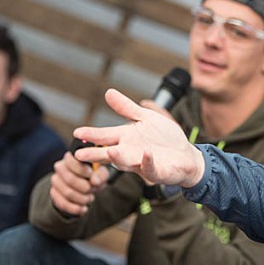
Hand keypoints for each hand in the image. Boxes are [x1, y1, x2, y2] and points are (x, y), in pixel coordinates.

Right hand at [49, 150, 108, 215]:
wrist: (84, 188)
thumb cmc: (93, 177)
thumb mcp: (100, 174)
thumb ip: (100, 175)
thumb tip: (94, 181)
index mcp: (71, 158)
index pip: (71, 161)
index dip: (82, 170)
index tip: (91, 175)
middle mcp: (60, 167)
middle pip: (70, 179)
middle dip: (85, 187)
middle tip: (92, 190)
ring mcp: (55, 181)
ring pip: (67, 193)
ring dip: (82, 198)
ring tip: (90, 198)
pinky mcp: (54, 194)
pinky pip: (62, 204)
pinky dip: (75, 208)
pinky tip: (84, 209)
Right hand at [73, 89, 205, 187]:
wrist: (186, 155)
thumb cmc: (164, 138)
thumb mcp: (145, 117)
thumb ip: (126, 108)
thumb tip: (108, 92)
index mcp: (126, 138)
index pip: (105, 136)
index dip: (92, 135)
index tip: (77, 133)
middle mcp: (130, 152)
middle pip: (109, 153)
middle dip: (95, 154)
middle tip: (78, 155)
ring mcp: (142, 163)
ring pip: (126, 162)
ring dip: (118, 158)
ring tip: (110, 152)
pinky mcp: (157, 171)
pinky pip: (150, 168)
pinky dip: (148, 162)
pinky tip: (145, 154)